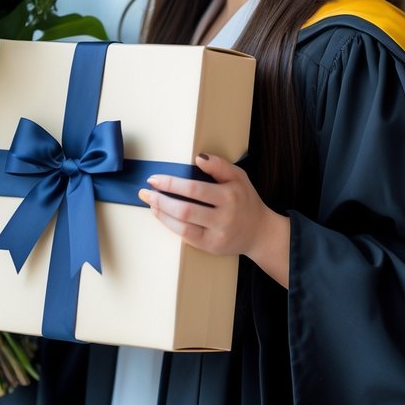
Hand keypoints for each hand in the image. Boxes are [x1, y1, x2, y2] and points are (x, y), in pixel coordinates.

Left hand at [138, 154, 288, 284]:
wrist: (260, 232)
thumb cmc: (245, 200)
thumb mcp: (238, 177)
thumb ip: (219, 165)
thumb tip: (198, 158)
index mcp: (230, 195)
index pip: (194, 189)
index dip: (171, 184)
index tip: (154, 179)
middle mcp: (224, 216)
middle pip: (185, 209)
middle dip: (161, 199)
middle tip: (145, 191)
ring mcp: (217, 234)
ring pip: (183, 225)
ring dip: (162, 213)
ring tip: (150, 202)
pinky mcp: (211, 247)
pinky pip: (187, 236)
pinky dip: (171, 225)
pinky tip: (161, 215)